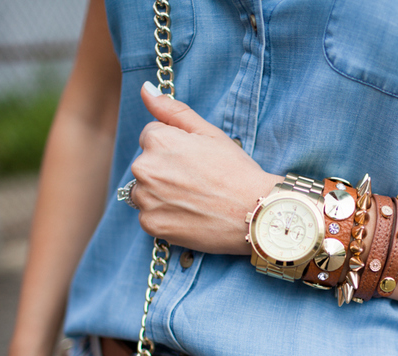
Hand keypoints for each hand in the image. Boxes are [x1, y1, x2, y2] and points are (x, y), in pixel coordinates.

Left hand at [131, 82, 280, 254]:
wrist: (253, 212)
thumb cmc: (235, 170)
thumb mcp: (208, 132)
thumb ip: (172, 110)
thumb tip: (146, 89)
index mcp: (157, 140)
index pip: (151, 137)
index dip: (176, 148)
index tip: (196, 161)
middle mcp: (144, 168)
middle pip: (146, 165)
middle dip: (166, 171)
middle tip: (198, 182)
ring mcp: (146, 199)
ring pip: (146, 192)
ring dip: (163, 195)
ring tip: (195, 200)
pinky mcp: (151, 224)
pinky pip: (151, 217)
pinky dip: (167, 217)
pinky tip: (190, 216)